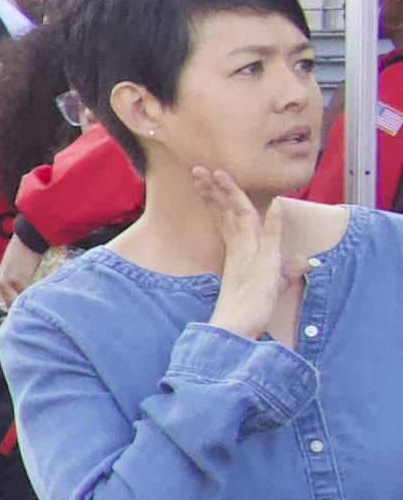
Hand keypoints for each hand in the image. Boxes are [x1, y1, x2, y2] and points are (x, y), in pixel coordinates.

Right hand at [197, 164, 305, 346]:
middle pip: (227, 211)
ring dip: (233, 193)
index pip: (224, 218)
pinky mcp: (264, 265)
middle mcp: (241, 250)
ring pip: (242, 216)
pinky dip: (276, 222)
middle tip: (199, 169)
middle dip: (213, 189)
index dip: (214, 199)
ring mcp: (251, 254)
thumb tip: (300, 263)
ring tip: (220, 173)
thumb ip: (282, 271)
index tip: (203, 182)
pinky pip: (271, 239)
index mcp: (236, 252)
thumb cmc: (245, 313)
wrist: (234, 329)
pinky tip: (279, 204)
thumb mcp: (268, 286)